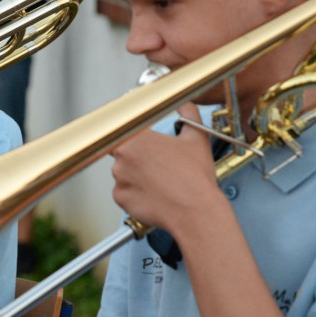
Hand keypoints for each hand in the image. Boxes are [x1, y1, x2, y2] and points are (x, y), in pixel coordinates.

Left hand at [109, 102, 219, 232]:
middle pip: (122, 152)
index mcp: (136, 138)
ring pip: (122, 173)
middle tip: (156, 165)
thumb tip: (187, 104)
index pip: (120, 129)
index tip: (130, 136)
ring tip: (159, 182)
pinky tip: (153, 194)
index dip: (126, 134)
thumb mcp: (196, 138)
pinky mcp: (120, 198)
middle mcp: (122, 157)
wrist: (196, 212)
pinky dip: (134, 194)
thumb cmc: (195, 179)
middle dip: (136, 157)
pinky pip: (123, 192)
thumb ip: (189, 114)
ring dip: (136, 176)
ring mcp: (119, 178)